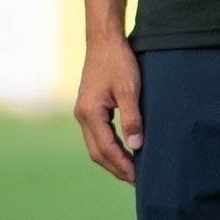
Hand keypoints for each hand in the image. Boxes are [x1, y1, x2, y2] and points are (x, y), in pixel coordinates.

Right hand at [74, 35, 143, 183]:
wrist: (104, 40)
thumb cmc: (118, 61)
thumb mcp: (129, 89)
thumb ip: (132, 118)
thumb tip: (136, 147)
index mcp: (89, 113)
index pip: (105, 148)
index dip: (121, 164)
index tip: (137, 176)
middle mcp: (82, 115)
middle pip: (96, 152)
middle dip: (115, 167)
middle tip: (135, 180)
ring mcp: (83, 111)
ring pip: (95, 144)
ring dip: (112, 158)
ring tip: (131, 170)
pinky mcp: (88, 106)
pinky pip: (97, 134)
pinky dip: (109, 146)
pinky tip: (122, 149)